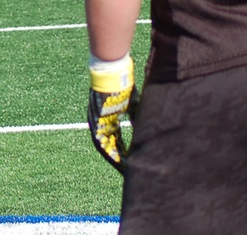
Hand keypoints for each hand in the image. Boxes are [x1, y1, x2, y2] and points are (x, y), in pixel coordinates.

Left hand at [88, 53, 137, 173]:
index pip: (116, 139)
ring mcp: (97, 122)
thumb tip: (151, 130)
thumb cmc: (124, 87)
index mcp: (110, 119)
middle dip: (119, 159)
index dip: (124, 151)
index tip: (132, 162)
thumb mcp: (135, 106)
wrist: (113, 75)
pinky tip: (118, 160)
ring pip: (104, 146)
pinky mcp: (95, 121)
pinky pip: (101, 141)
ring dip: (114, 158)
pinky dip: (110, 152)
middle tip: (128, 172)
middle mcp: (102, 122)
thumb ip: (139, 119)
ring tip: (125, 171)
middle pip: (110, 145)